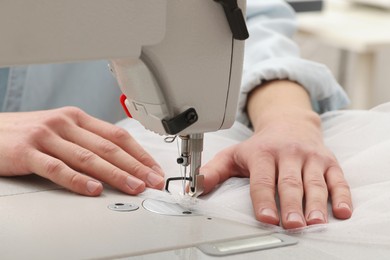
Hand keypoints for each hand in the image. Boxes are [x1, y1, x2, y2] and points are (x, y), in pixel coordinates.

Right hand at [0, 107, 164, 195]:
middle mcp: (66, 123)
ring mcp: (47, 136)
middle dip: (135, 166)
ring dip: (115, 174)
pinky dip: (78, 180)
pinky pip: (57, 168)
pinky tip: (94, 189)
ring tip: (133, 187)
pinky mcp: (28, 151)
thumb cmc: (28, 134)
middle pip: (109, 146)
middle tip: (153, 181)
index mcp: (78, 118)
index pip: (117, 135)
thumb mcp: (63, 130)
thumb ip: (88, 143)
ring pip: (88, 157)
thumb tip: (119, 162)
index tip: (155, 169)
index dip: (140, 153)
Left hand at [200, 80, 351, 228]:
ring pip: (314, 183)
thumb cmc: (261, 144)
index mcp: (263, 153)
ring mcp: (310, 157)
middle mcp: (288, 154)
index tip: (266, 217)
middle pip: (289, 182)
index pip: (262, 179)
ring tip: (315, 222)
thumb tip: (195, 187)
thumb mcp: (234, 153)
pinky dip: (341, 195)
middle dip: (290, 204)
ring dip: (315, 204)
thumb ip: (214, 170)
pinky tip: (340, 211)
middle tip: (292, 224)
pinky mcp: (329, 162)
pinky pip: (337, 180)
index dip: (263, 199)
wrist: (289, 122)